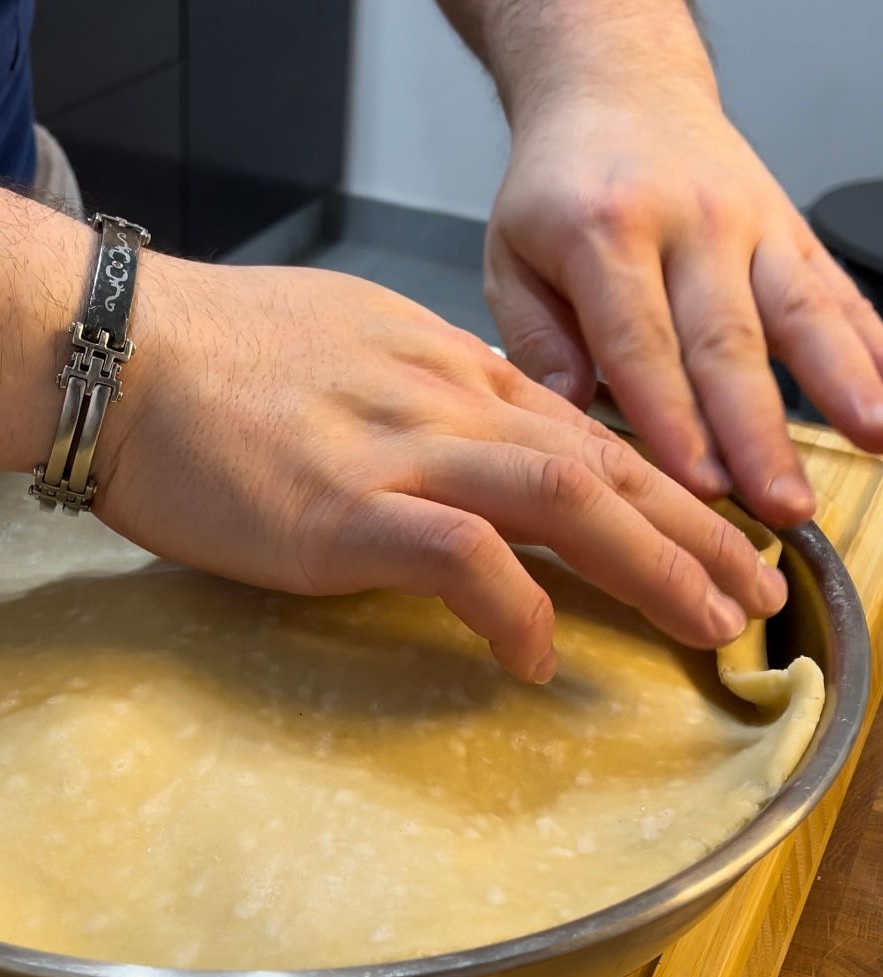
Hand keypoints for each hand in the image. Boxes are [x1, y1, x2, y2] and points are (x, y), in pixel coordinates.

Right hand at [93, 256, 786, 681]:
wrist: (120, 352)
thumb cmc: (213, 356)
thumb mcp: (341, 348)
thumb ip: (413, 393)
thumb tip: (455, 443)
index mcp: (440, 366)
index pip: (578, 426)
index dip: (656, 483)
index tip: (707, 526)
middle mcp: (441, 400)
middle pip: (599, 461)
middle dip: (694, 527)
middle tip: (756, 587)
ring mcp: (398, 451)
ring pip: (563, 497)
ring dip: (651, 562)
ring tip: (711, 624)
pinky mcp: (345, 508)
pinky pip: (460, 556)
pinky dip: (513, 609)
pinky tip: (535, 660)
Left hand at [485, 89, 882, 526]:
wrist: (617, 90)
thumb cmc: (555, 189)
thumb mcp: (510, 257)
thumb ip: (536, 338)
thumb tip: (568, 414)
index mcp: (605, 234)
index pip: (643, 343)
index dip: (673, 420)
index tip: (697, 488)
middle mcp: (689, 224)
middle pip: (729, 342)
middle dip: (757, 432)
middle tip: (780, 506)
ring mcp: (751, 222)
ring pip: (800, 313)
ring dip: (841, 386)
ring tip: (872, 443)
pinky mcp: (789, 227)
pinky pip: (836, 290)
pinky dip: (869, 344)